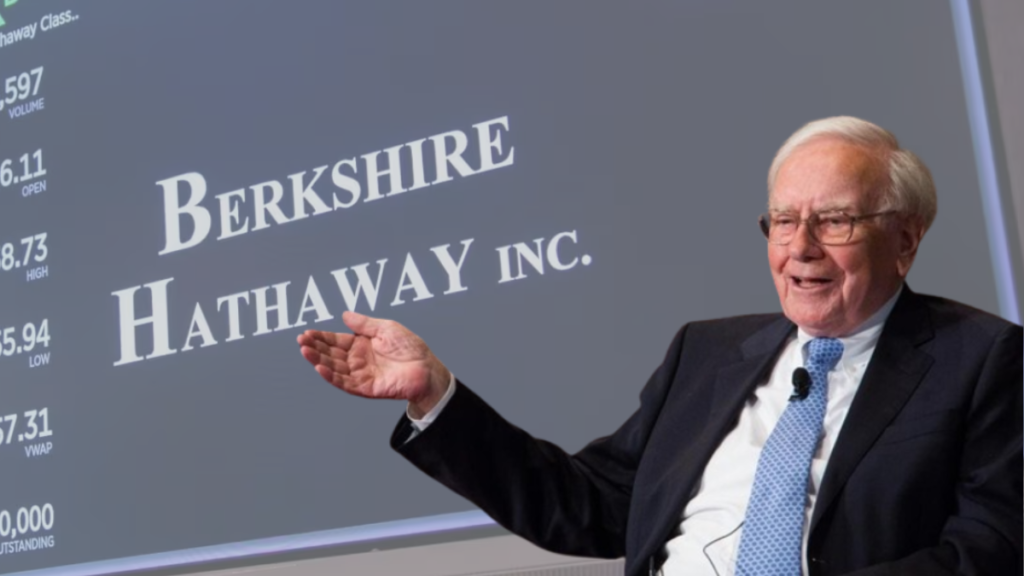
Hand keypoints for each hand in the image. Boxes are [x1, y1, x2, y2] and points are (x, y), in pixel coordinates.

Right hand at [297, 311, 451, 417]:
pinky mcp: (365, 388)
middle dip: (315, 347)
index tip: (307, 333)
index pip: (336, 340)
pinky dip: (331, 376)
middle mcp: (357, 360)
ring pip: (334, 368)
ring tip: (305, 351)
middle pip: (331, 354)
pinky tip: (320, 368)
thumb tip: (345, 314)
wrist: (427, 368)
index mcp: (361, 345)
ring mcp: (360, 374)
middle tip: (301, 341)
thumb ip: (365, 324)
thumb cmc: (410, 348)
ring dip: (318, 361)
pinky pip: (345, 383)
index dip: (321, 337)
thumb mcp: (386, 328)